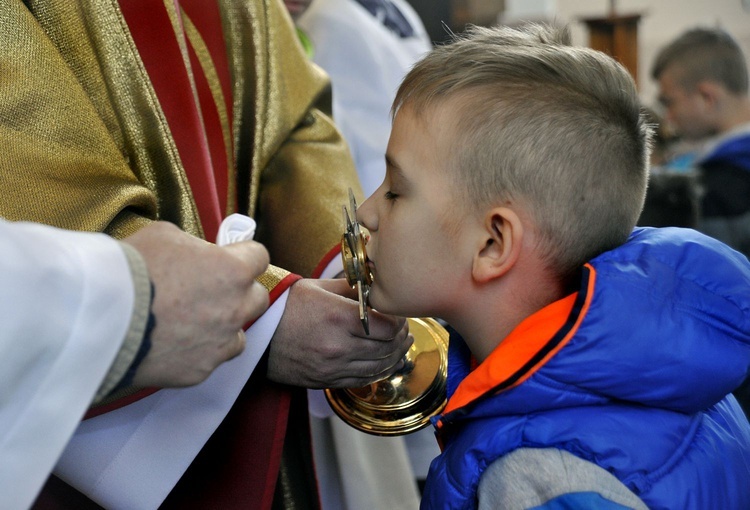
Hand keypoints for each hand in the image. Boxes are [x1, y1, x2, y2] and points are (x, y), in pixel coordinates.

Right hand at [123, 222, 269, 386]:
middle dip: (240, 292)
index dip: (245, 255)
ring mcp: (221, 342)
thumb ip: (193, 245)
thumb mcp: (164, 235)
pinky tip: (177, 343)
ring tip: (193, 321)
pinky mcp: (202, 370)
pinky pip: (213, 358)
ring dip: (225, 326)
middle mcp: (236, 307)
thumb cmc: (132, 268)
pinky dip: (202, 351)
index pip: (260, 256)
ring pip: (240, 333)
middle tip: (213, 290)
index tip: (231, 257)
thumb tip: (198, 254)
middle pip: (258, 297)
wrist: (102, 317)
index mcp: (233, 270)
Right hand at [267, 278, 412, 387]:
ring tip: (400, 344)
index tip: (399, 314)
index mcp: (339, 318)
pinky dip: (380, 371)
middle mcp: (339, 346)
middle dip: (401, 337)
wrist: (258, 335)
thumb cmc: (286, 306)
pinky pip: (364, 380)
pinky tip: (386, 361)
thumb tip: (378, 288)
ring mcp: (333, 367)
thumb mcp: (319, 287)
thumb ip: (352, 289)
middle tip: (404, 329)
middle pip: (387, 347)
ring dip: (395, 355)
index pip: (388, 326)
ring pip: (380, 366)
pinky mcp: (328, 381)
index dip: (399, 320)